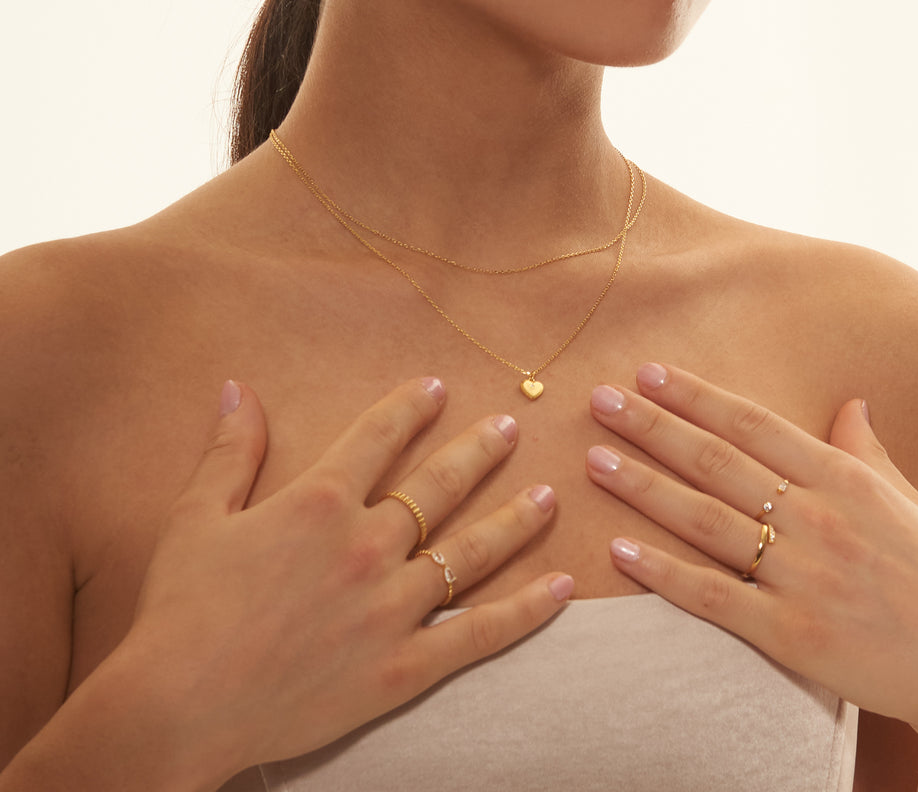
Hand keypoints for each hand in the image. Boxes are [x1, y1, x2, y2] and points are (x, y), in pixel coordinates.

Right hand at [113, 377, 570, 785]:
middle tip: (511, 427)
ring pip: (474, 552)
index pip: (379, 436)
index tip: (438, 387)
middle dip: (481, 450)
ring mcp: (392, 608)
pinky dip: (527, 611)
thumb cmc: (181, 609)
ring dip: (517, 520)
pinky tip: (563, 588)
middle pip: (440, 485)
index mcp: (318, 502)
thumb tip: (237, 387)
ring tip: (550, 496)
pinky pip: (480, 634)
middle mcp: (366, 545)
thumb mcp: (196, 516)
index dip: (411, 406)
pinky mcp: (404, 667)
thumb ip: (230, 449)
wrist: (177, 708)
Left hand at [584, 364, 917, 763]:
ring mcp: (801, 576)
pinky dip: (662, 573)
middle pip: (716, 462)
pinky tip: (619, 549)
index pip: (753, 424)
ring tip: (594, 458)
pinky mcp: (789, 634)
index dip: (697, 396)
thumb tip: (850, 402)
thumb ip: (865, 450)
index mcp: (842, 479)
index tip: (650, 372)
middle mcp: (816, 518)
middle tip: (599, 399)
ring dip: (643, 486)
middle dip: (651, 426)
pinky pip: (713, 596)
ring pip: (703, 520)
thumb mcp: (907, 500)